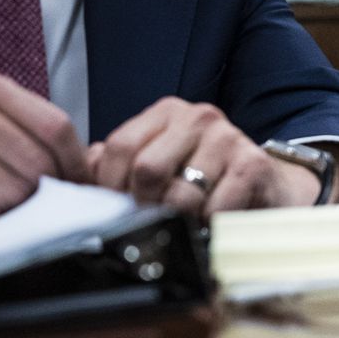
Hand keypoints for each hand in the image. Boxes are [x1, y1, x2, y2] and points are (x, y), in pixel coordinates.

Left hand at [87, 97, 319, 215]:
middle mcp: (197, 116)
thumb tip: (74, 179)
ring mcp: (228, 137)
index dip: (110, 185)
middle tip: (151, 220)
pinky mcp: (252, 163)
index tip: (117, 206)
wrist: (264, 185)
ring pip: (181, 194)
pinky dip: (208, 225)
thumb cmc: (202, 177)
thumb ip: (116, 165)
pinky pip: (215, 207)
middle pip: (146, 168)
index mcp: (166, 112)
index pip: (119, 146)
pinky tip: (211, 222)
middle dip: (144, 204)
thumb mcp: (158, 162)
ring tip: (184, 222)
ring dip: (179, 220)